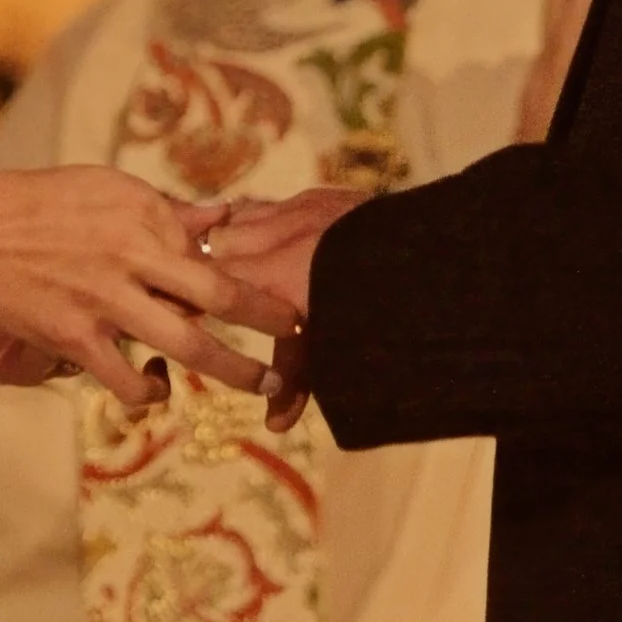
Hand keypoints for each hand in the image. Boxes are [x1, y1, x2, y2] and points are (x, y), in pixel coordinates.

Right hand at [0, 167, 301, 410]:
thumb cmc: (31, 204)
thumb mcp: (101, 188)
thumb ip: (163, 209)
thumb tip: (221, 217)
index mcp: (140, 213)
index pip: (211, 244)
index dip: (250, 267)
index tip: (282, 281)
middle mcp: (131, 255)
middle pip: (218, 292)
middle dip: (266, 316)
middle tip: (299, 331)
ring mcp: (105, 301)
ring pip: (188, 344)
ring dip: (235, 367)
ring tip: (264, 382)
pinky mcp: (76, 340)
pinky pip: (128, 380)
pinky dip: (150, 391)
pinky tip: (157, 390)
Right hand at [207, 187, 372, 430]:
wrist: (434, 265)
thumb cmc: (377, 317)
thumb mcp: (332, 351)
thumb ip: (296, 378)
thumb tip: (273, 427)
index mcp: (279, 274)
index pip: (215, 279)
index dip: (199, 295)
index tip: (187, 311)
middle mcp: (283, 233)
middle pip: (221, 242)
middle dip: (212, 266)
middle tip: (204, 290)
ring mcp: (302, 208)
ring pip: (244, 217)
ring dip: (235, 240)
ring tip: (231, 265)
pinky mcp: (321, 195)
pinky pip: (274, 205)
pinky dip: (263, 222)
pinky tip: (263, 239)